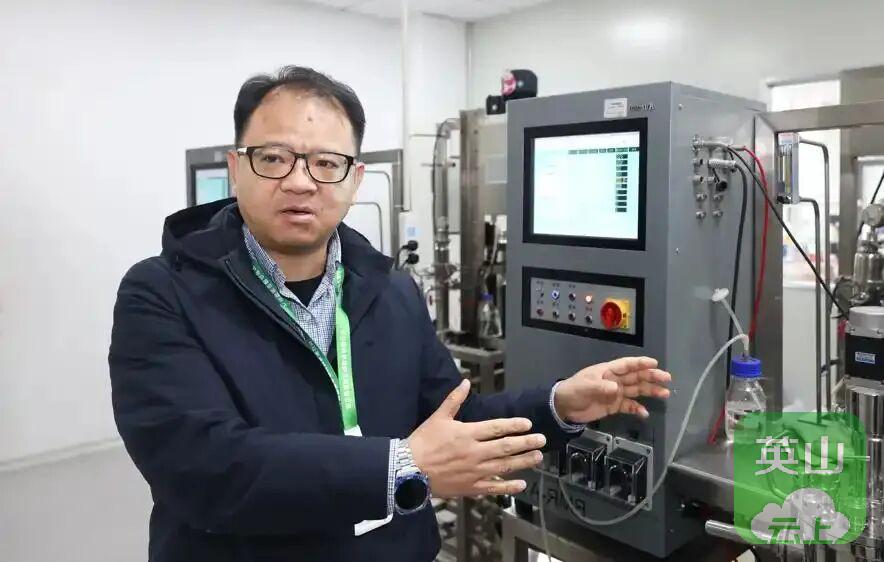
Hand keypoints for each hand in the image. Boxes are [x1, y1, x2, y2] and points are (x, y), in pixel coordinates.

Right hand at [408, 379, 546, 497]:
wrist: (408, 469)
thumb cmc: (422, 442)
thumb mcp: (438, 417)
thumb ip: (454, 399)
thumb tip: (466, 382)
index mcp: (467, 433)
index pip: (497, 427)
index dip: (514, 425)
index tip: (528, 424)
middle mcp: (475, 452)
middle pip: (506, 446)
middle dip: (526, 443)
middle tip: (541, 440)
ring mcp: (474, 471)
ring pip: (504, 466)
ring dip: (523, 462)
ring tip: (537, 458)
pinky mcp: (471, 486)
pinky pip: (493, 487)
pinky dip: (508, 487)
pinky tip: (521, 485)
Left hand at [553, 356, 671, 423]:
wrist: (564, 407)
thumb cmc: (573, 391)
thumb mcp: (585, 387)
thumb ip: (600, 387)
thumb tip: (616, 388)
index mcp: (608, 371)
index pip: (627, 365)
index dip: (640, 363)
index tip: (654, 363)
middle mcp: (614, 380)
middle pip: (636, 377)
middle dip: (651, 377)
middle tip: (667, 378)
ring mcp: (615, 393)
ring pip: (636, 390)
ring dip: (650, 391)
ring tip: (665, 394)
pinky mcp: (613, 406)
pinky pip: (629, 406)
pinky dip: (637, 409)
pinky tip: (645, 413)